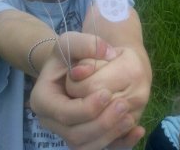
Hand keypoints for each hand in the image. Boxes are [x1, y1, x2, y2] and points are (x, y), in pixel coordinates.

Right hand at [30, 31, 141, 149]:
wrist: (70, 68)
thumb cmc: (69, 55)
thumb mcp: (71, 41)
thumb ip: (86, 43)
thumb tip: (107, 53)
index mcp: (43, 100)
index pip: (64, 114)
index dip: (87, 108)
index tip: (107, 92)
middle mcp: (51, 121)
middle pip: (75, 135)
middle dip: (102, 123)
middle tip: (124, 105)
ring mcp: (66, 132)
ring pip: (86, 146)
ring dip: (109, 135)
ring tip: (129, 117)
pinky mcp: (84, 137)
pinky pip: (99, 148)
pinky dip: (118, 143)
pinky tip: (136, 131)